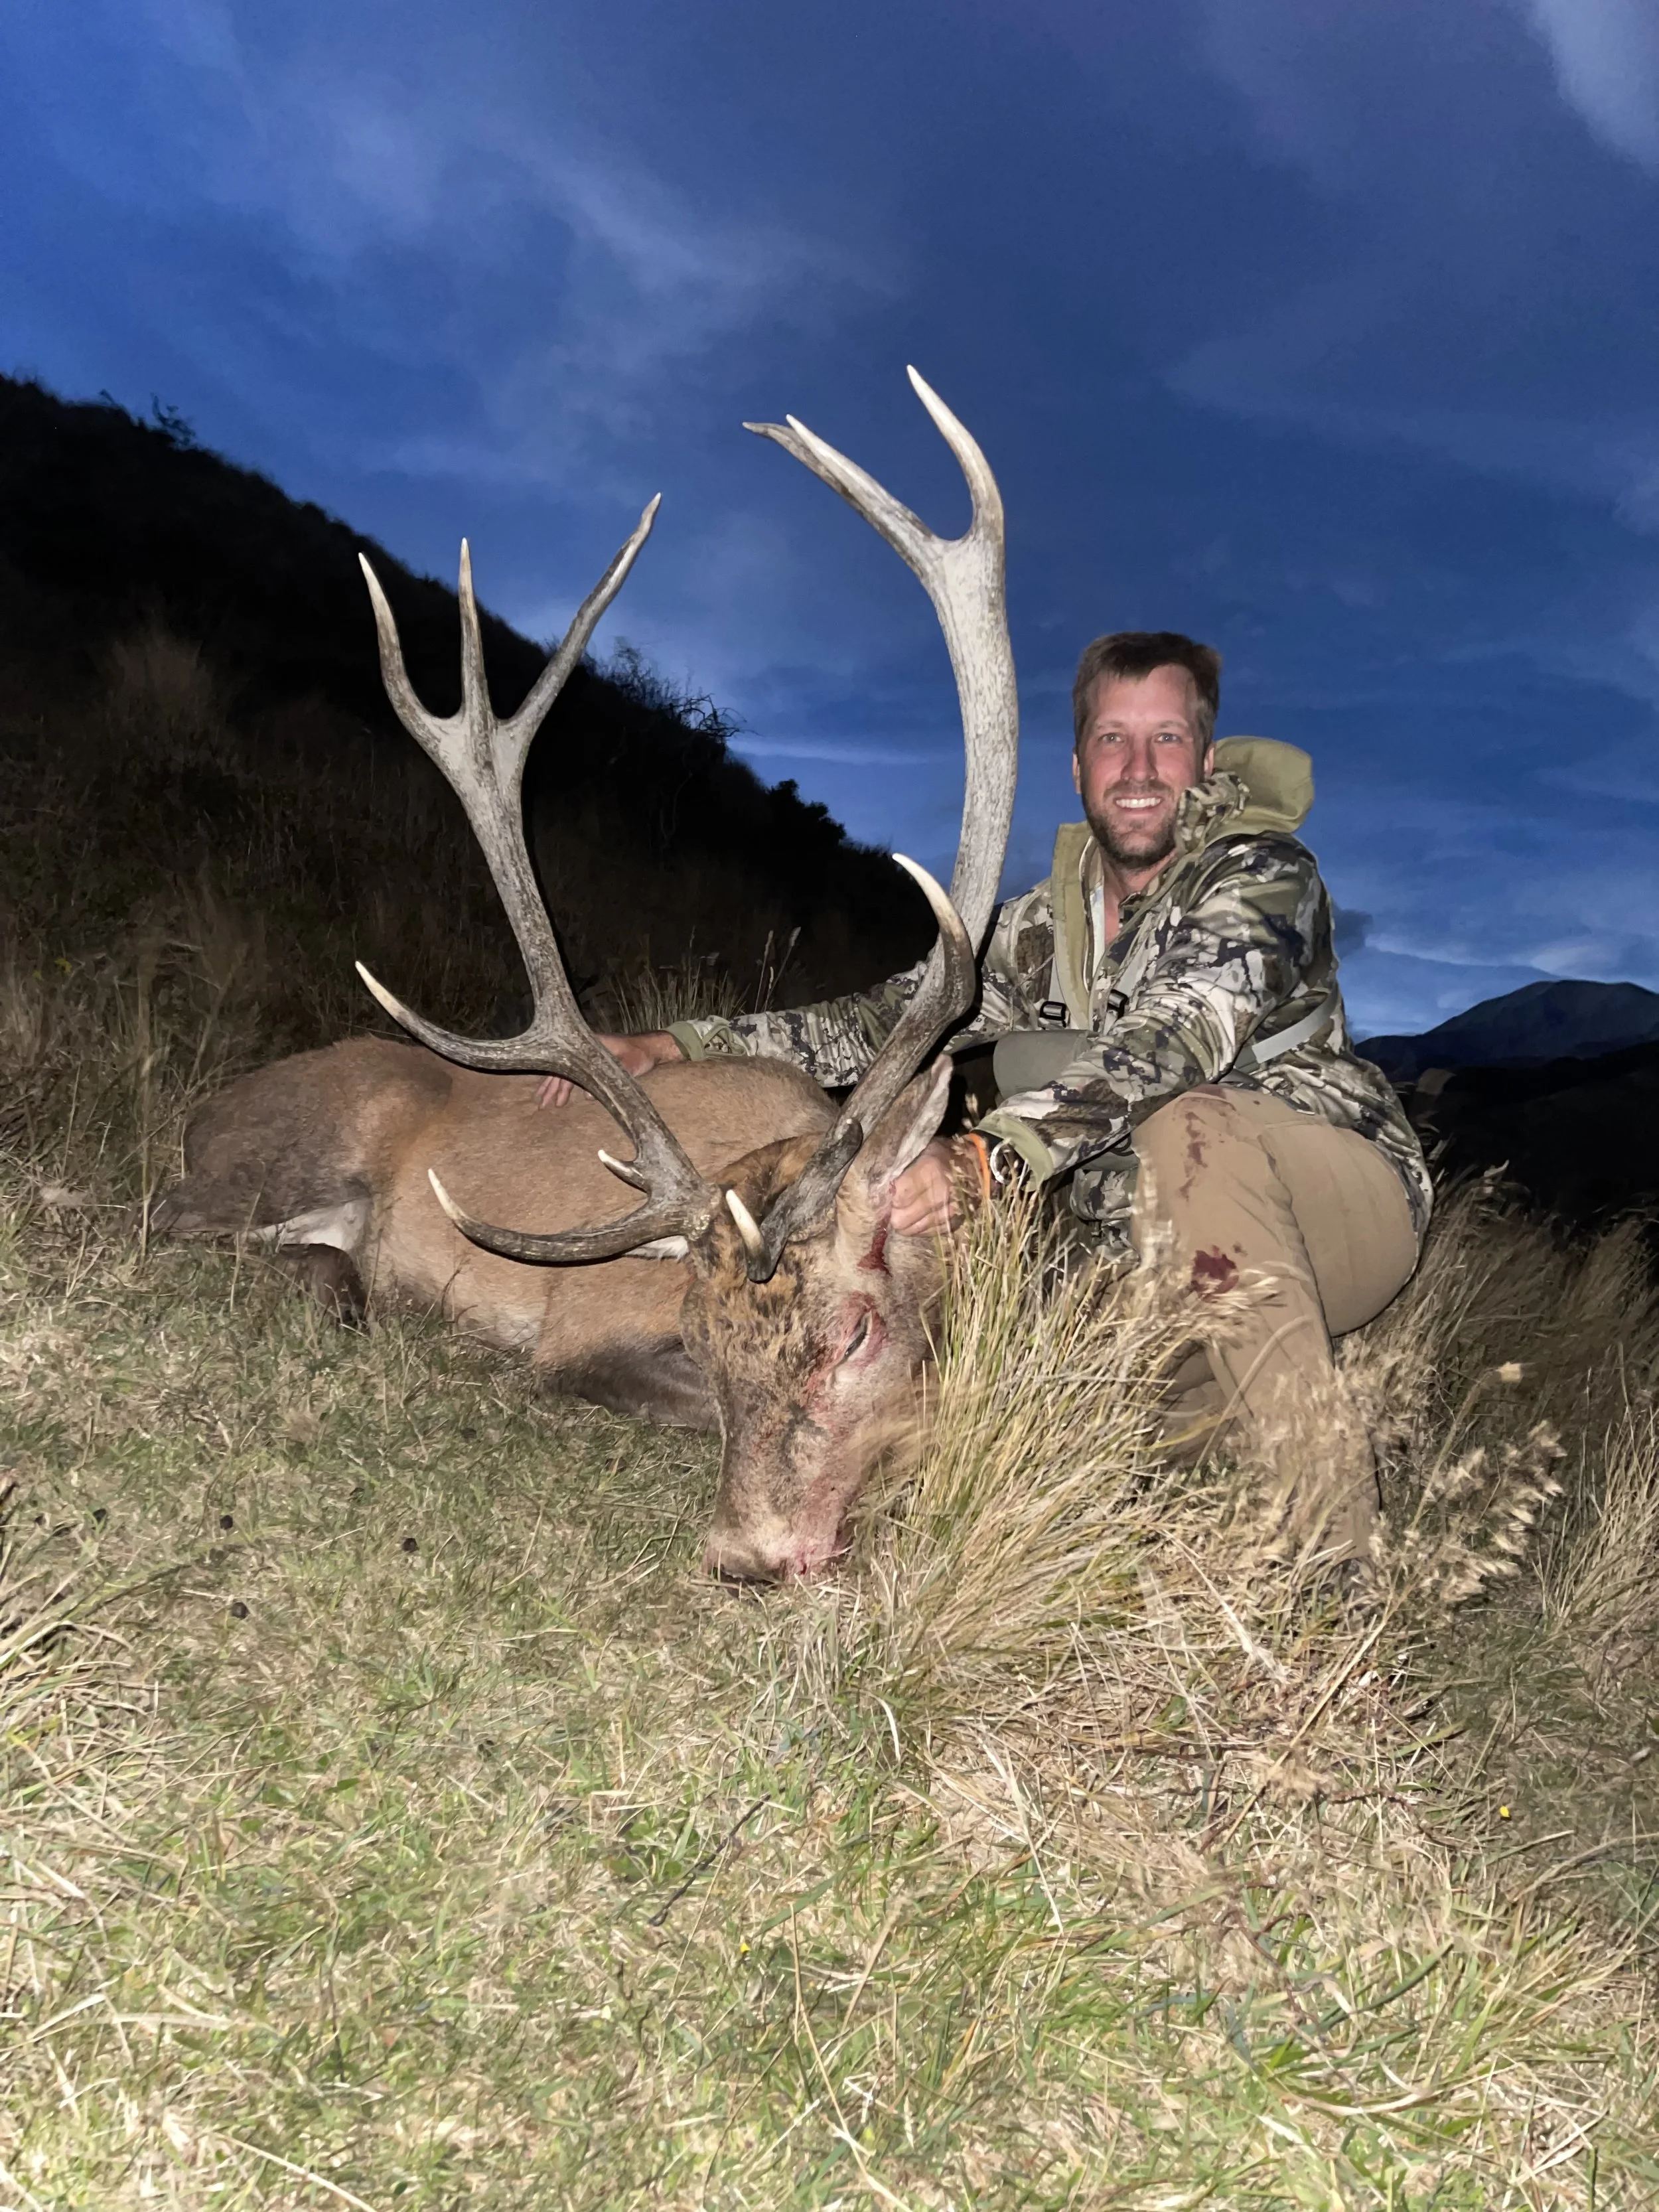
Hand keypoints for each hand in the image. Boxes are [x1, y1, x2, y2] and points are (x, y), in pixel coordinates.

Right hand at [536, 1031, 683, 1108]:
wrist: (650, 1048)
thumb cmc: (639, 1054)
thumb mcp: (627, 1065)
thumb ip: (609, 1078)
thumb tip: (588, 1097)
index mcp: (588, 1045)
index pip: (566, 1065)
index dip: (557, 1083)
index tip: (551, 1099)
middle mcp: (583, 1049)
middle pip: (561, 1069)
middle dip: (550, 1088)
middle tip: (541, 1105)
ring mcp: (586, 1055)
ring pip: (566, 1072)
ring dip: (555, 1087)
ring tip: (545, 1102)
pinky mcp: (592, 1061)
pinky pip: (575, 1073)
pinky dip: (566, 1085)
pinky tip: (560, 1095)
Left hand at [891, 1137, 975, 1237]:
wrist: (980, 1162)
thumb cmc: (944, 1154)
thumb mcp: (922, 1149)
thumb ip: (902, 1166)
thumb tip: (882, 1187)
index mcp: (930, 1169)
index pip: (898, 1194)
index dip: (889, 1198)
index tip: (887, 1195)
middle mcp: (941, 1191)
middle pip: (904, 1216)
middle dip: (894, 1214)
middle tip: (893, 1209)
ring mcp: (951, 1208)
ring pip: (916, 1228)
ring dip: (906, 1224)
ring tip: (902, 1216)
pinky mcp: (958, 1220)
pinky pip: (931, 1232)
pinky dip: (921, 1229)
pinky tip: (916, 1222)